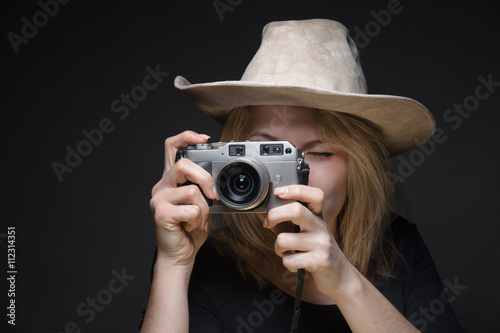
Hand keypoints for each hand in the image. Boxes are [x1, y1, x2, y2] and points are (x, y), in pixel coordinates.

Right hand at [149, 130, 218, 267]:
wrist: (180, 254)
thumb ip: (201, 187)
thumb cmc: (189, 229)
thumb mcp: (199, 203)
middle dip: (205, 178)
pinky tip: (191, 226)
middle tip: (213, 194)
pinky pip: (191, 209)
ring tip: (198, 218)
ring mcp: (159, 199)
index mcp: (170, 180)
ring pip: (192, 190)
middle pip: (184, 165)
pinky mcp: (161, 213)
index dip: (186, 137)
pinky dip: (198, 219)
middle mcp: (161, 186)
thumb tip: (216, 178)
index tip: (203, 138)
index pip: (171, 147)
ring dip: (204, 208)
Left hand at [265, 185, 353, 298]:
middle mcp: (321, 227)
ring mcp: (321, 244)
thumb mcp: (308, 231)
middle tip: (268, 224)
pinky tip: (296, 265)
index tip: (279, 192)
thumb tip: (266, 211)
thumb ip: (291, 220)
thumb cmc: (316, 251)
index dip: (296, 190)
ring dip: (278, 248)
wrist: (340, 276)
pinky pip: (289, 260)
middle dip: (274, 216)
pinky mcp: (319, 261)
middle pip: (295, 210)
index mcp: (318, 216)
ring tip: (286, 252)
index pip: (315, 195)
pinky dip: (287, 264)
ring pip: (284, 240)